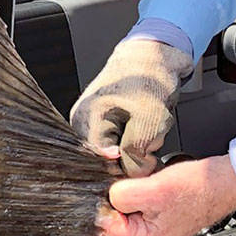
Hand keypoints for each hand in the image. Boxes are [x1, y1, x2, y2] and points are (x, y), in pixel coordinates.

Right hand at [70, 36, 193, 175]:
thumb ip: (136, 154)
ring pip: (117, 156)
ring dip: (138, 148)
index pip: (98, 163)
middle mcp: (82, 124)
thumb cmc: (148, 79)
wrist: (154, 58)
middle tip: (149, 137)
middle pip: (107, 162)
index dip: (125, 166)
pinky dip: (137, 142)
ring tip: (147, 127)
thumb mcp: (148, 121)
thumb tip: (133, 177)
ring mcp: (92, 125)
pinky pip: (122, 148)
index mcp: (84, 120)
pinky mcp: (105, 127)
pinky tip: (144, 128)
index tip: (145, 157)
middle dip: (133, 155)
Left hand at [95, 155, 235, 235]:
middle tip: (117, 184)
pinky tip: (142, 184)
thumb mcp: (155, 189)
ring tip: (133, 184)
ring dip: (122, 198)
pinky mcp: (160, 215)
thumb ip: (124, 196)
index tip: (103, 190)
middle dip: (109, 204)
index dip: (100, 208)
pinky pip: (136, 208)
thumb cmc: (200, 188)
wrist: (225, 181)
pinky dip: (134, 194)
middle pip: (112, 225)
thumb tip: (107, 198)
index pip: (105, 231)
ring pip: (123, 215)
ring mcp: (155, 227)